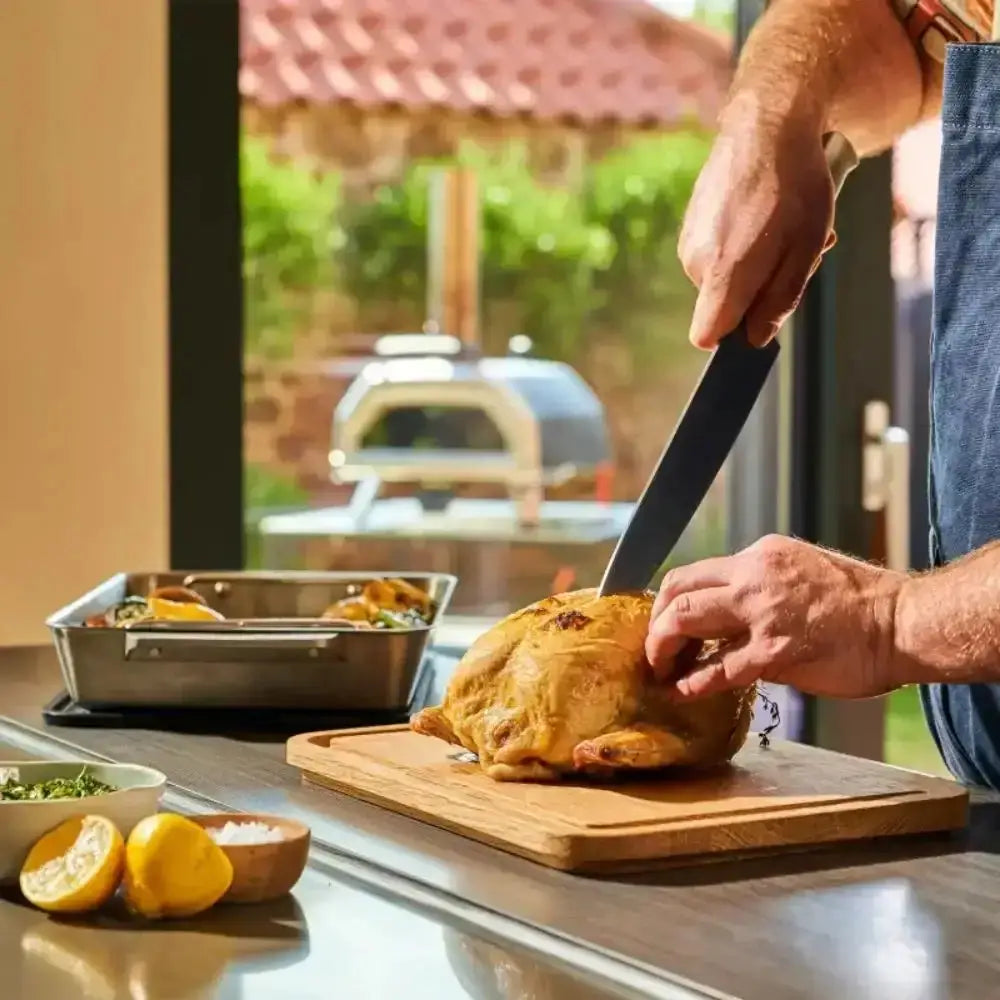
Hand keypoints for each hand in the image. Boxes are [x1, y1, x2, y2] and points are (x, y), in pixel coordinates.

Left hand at [645, 535, 905, 699]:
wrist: (902, 622)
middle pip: (677, 591)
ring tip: (661, 669)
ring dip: (663, 647)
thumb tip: (728, 617)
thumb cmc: (860, 604)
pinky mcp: (776, 650)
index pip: (694, 573)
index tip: (664, 624)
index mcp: (761, 556)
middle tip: (655, 649)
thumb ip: (761, 590)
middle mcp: (754, 575)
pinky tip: (686, 691)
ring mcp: (763, 612)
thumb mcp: (801, 573)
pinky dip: (696, 681)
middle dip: (657, 622)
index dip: (669, 602)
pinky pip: (720, 667)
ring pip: (685, 619)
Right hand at [679, 96, 835, 348]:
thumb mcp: (805, 249)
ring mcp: (688, 242)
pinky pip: (714, 255)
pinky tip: (760, 214)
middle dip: (755, 291)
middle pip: (723, 306)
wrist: (767, 124)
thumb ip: (779, 301)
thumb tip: (756, 337)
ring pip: (720, 280)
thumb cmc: (795, 186)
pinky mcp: (689, 225)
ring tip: (780, 228)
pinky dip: (738, 245)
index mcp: (724, 273)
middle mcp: (695, 263)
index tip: (758, 320)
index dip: (733, 337)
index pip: (706, 336)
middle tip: (789, 253)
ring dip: (751, 265)